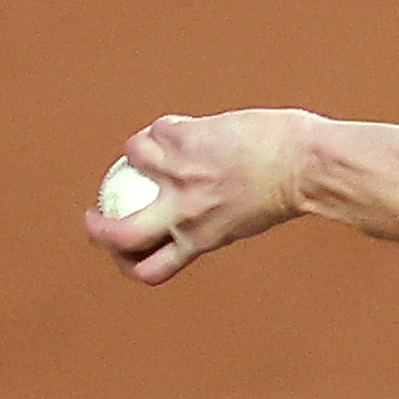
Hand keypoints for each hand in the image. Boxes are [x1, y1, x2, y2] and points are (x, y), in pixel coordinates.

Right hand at [83, 110, 319, 284]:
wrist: (307, 164)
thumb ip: (206, 224)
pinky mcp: (183, 140)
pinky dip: (162, 129)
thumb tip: (184, 219)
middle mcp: (183, 214)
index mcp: (198, 241)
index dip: (126, 264)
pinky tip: (179, 128)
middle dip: (96, 231)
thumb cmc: (284, 192)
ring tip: (151, 149)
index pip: (148, 270)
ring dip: (135, 155)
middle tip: (92, 219)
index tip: (122, 251)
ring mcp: (179, 176)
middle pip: (119, 235)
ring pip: (129, 163)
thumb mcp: (239, 223)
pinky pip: (155, 131)